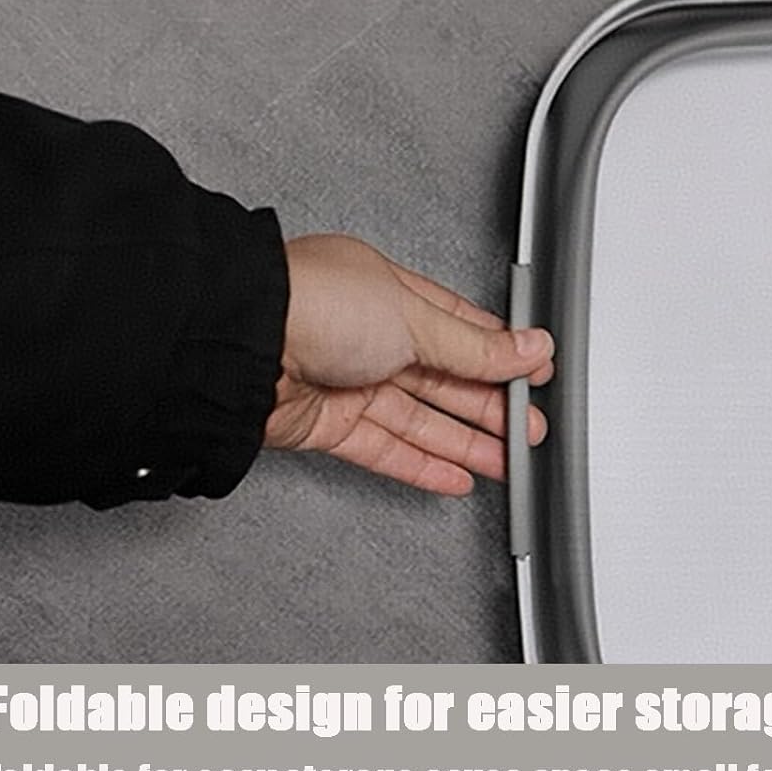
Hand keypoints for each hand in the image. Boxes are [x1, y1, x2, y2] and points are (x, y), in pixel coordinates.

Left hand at [265, 234, 552, 494]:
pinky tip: (454, 477)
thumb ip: (477, 346)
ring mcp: (346, 381)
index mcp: (389, 294)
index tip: (533, 375)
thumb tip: (529, 347)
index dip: (501, 354)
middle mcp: (367, 335)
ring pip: (420, 419)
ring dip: (467, 442)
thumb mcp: (414, 318)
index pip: (460, 327)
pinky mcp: (326, 425)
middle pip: (444, 379)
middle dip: (490, 406)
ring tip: (507, 461)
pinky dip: (422, 466)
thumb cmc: (310, 305)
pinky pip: (385, 450)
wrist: (237, 346)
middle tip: (528, 428)